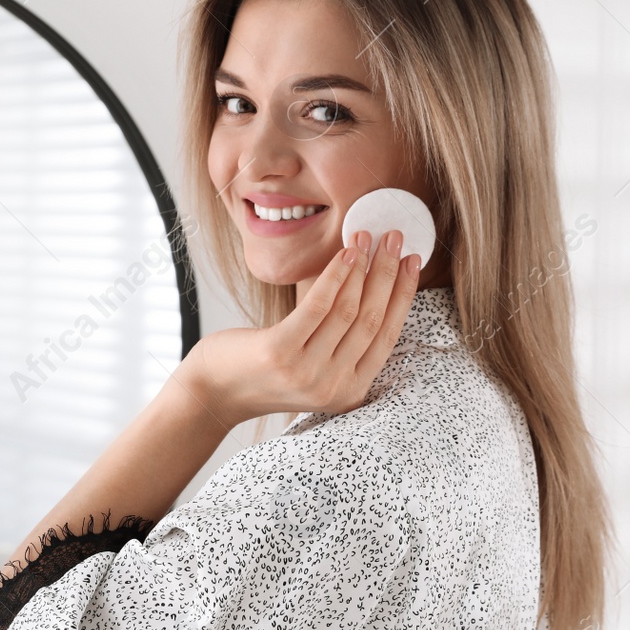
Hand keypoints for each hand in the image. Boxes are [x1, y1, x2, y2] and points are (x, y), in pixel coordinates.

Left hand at [177, 229, 419, 424]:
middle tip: (396, 239)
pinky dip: (335, 276)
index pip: (387, 336)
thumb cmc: (265, 370)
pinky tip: (345, 253)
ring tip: (368, 237)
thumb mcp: (314, 363)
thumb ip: (342, 340)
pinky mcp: (282, 353)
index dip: (402, 295)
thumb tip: (371, 281)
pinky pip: (318, 306)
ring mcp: (308, 372)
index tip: (413, 261)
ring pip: (348, 310)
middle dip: (388, 274)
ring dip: (363, 268)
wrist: (215, 391)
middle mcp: (334, 387)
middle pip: (372, 319)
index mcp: (350, 391)